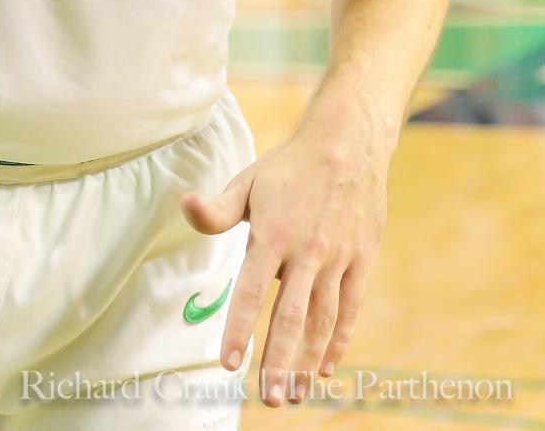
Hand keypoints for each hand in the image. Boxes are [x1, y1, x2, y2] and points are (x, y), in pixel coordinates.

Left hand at [182, 107, 390, 406]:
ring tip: (296, 395)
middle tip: (270, 399)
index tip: (228, 362)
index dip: (239, 327)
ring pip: (322, 321)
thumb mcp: (247, 181)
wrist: (347, 146)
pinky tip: (327, 368)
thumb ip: (217, 209)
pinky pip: (349, 309)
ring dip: (308, 361)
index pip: (251, 289)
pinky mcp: (361, 262)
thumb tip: (184, 206)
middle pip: (291, 316)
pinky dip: (338, 341)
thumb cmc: (288, 168)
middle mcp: (306, 252)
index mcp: (272, 233)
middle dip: (279, 361)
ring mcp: (337, 259)